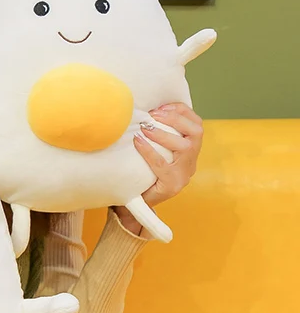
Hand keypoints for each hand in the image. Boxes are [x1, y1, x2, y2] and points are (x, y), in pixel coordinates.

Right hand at [114, 103, 203, 234]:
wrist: (162, 187)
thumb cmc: (143, 191)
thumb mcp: (135, 201)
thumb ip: (131, 205)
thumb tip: (117, 202)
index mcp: (173, 184)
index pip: (164, 166)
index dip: (149, 151)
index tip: (135, 140)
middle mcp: (188, 168)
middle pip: (184, 147)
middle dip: (165, 134)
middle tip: (145, 125)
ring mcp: (194, 153)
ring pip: (196, 132)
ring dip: (176, 119)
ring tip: (155, 113)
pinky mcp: (195, 139)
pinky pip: (195, 121)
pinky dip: (181, 111)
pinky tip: (163, 107)